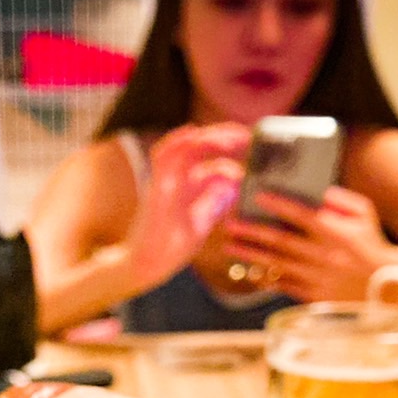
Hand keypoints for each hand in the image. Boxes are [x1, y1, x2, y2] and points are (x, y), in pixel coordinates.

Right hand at [125, 123, 250, 292]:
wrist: (144, 264)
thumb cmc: (171, 246)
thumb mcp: (201, 222)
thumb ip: (215, 204)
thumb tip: (234, 187)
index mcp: (189, 185)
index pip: (213, 157)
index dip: (233, 149)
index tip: (253, 145)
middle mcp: (177, 178)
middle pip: (201, 145)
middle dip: (225, 137)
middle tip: (248, 136)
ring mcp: (165, 180)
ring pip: (185, 146)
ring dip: (208, 138)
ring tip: (231, 137)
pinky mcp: (156, 188)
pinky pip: (162, 158)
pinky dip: (176, 142)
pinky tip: (192, 133)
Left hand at [222, 186, 397, 300]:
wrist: (385, 287)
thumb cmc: (373, 246)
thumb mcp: (365, 215)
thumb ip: (343, 200)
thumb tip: (320, 192)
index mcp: (334, 232)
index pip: (300, 214)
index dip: (278, 204)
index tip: (258, 196)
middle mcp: (321, 254)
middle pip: (280, 241)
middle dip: (252, 232)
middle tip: (230, 225)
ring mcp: (315, 277)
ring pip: (276, 264)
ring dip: (251, 254)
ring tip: (230, 246)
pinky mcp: (313, 296)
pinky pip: (283, 286)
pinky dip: (265, 278)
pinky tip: (250, 270)